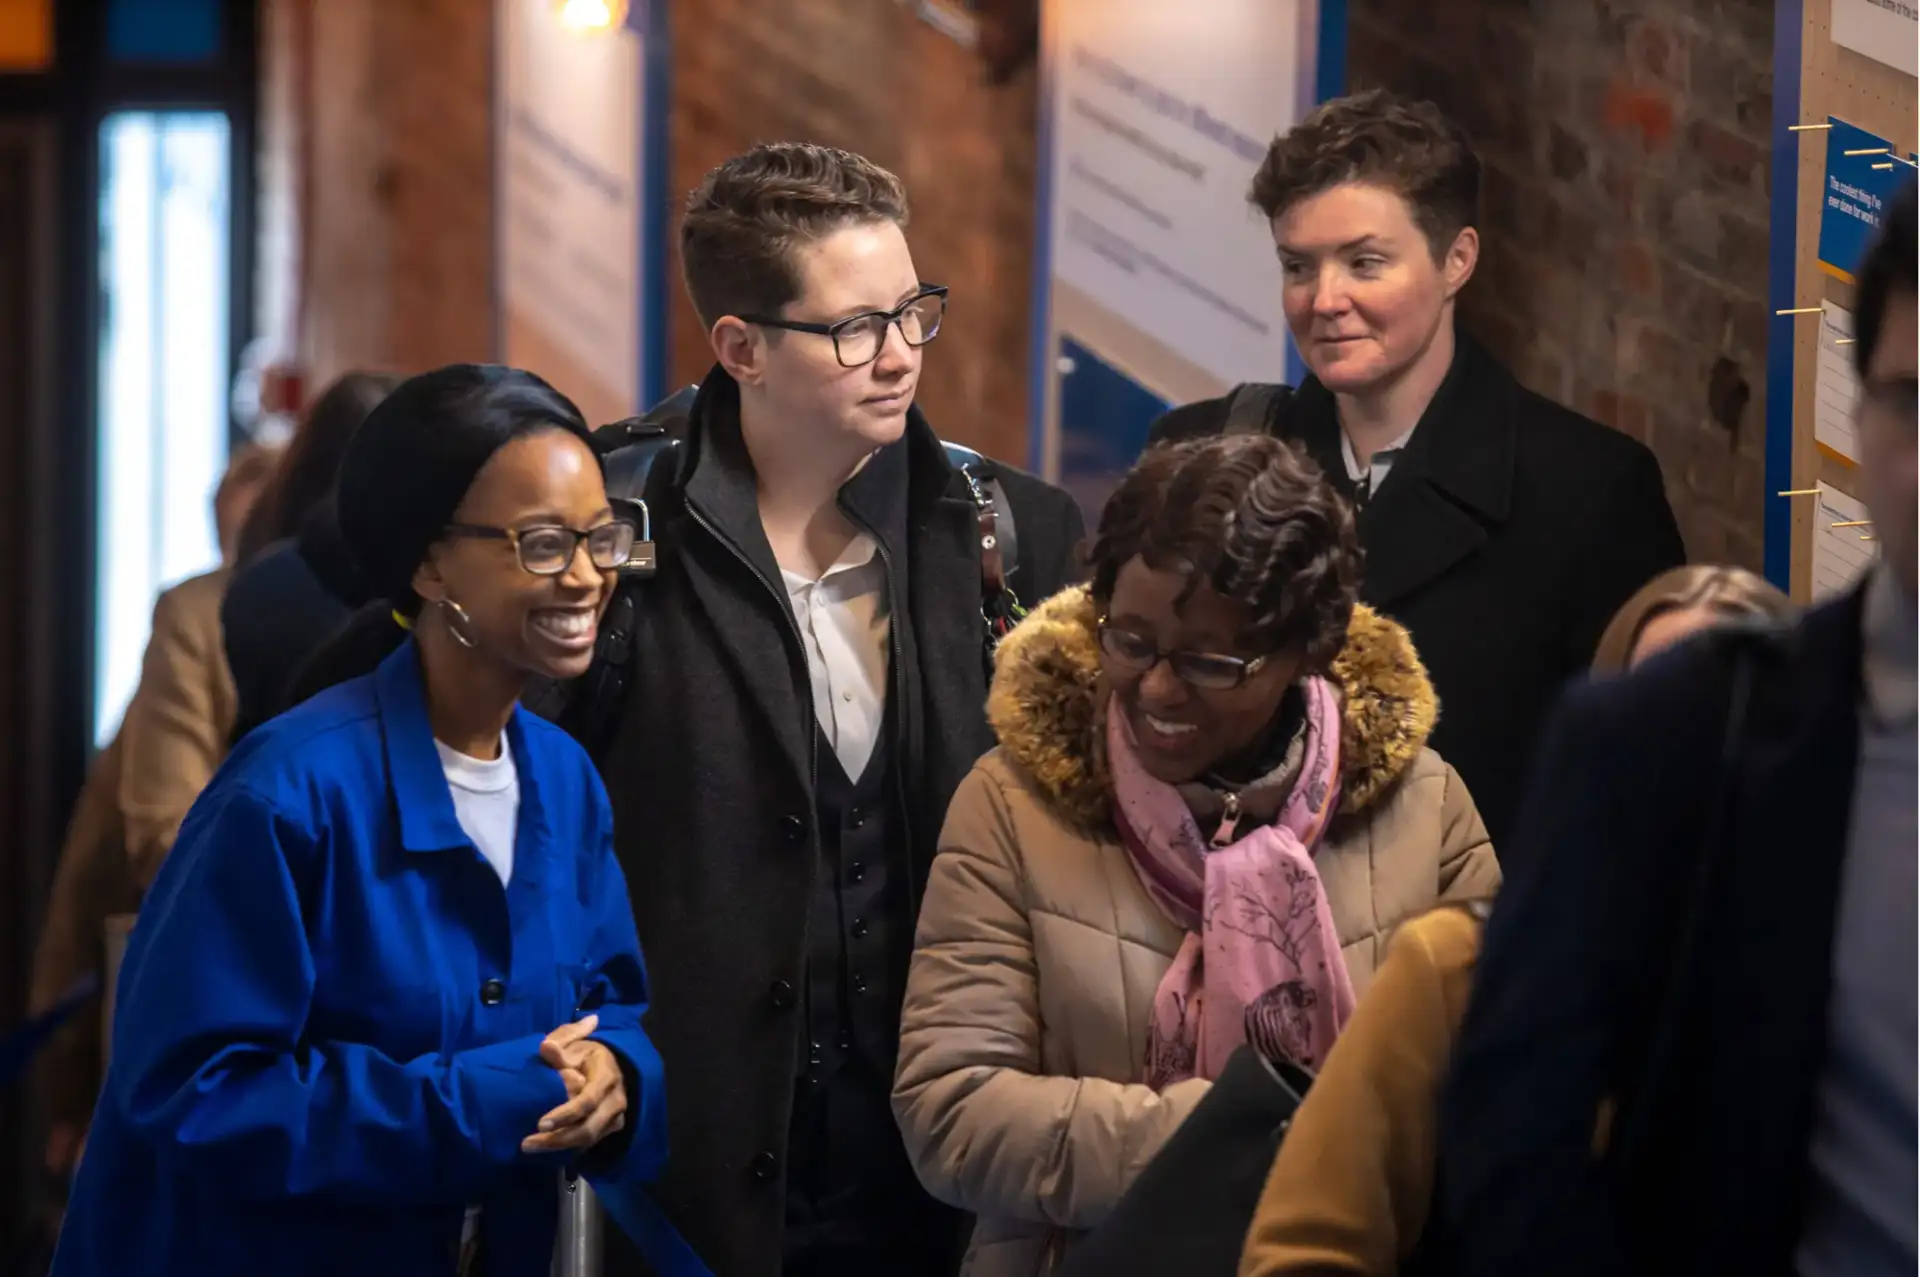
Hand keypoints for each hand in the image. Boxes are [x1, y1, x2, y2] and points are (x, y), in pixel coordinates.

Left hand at [522, 1017, 626, 1152]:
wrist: (612, 1064)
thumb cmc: (587, 1054)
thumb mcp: (576, 1043)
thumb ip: (562, 1042)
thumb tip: (546, 1047)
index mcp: (607, 1077)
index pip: (588, 1102)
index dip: (565, 1115)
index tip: (540, 1124)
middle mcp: (615, 1100)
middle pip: (588, 1129)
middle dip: (557, 1140)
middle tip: (527, 1144)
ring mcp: (615, 1117)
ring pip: (588, 1140)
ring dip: (558, 1147)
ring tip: (531, 1147)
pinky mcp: (610, 1128)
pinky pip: (588, 1144)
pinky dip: (566, 1148)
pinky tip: (546, 1150)